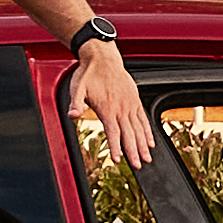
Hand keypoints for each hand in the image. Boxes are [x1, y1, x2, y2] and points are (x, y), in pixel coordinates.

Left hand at [70, 48, 159, 173]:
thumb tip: (72, 115)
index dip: (116, 146)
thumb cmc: (88, 73)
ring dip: (143, 145)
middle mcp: (121, 108)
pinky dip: (147, 131)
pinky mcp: (134, 100)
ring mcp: (130, 104)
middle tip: (138, 166)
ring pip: (138, 128)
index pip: (113, 131)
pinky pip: (143, 118)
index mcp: (107, 107)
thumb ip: (76, 103)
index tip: (117, 160)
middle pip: (129, 133)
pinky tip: (150, 142)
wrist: (102, 56)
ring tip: (147, 158)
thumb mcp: (77, 87)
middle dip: (134, 151)